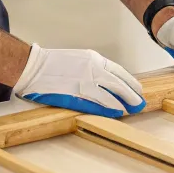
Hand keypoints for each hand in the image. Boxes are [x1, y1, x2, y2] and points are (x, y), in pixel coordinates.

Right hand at [12, 44, 144, 116]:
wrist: (33, 66)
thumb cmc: (53, 63)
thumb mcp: (79, 59)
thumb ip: (94, 68)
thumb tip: (108, 81)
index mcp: (93, 59)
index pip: (119, 72)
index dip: (130, 83)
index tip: (138, 90)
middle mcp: (92, 69)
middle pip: (118, 84)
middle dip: (131, 95)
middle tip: (140, 103)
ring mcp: (84, 82)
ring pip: (110, 94)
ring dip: (122, 104)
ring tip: (131, 111)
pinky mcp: (75, 94)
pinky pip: (96, 103)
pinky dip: (107, 108)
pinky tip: (115, 112)